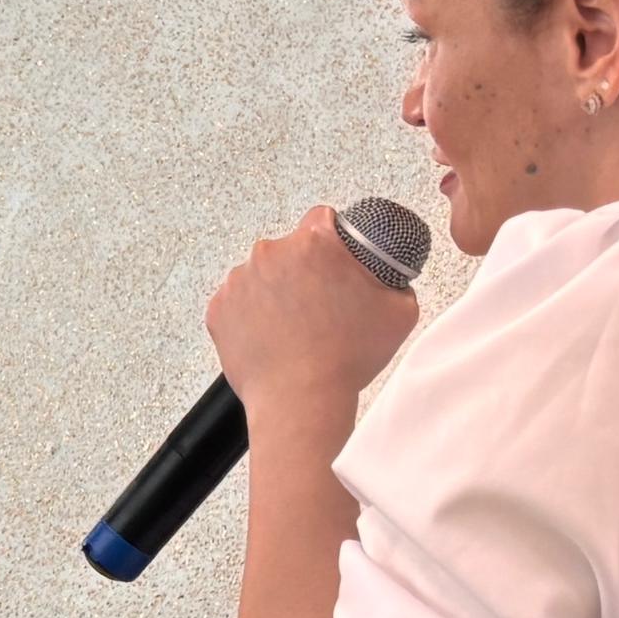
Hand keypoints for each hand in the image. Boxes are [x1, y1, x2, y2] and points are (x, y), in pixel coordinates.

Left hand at [205, 207, 418, 425]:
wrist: (301, 399)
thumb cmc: (345, 358)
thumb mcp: (400, 311)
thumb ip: (396, 280)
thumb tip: (389, 275)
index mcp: (315, 244)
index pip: (321, 218)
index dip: (331, 238)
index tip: (333, 258)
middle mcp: (271, 253)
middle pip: (289, 249)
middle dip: (303, 269)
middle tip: (319, 303)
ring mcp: (240, 280)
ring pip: (261, 275)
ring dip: (275, 291)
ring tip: (294, 326)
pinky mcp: (219, 308)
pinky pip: (237, 302)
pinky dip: (250, 315)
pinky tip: (271, 336)